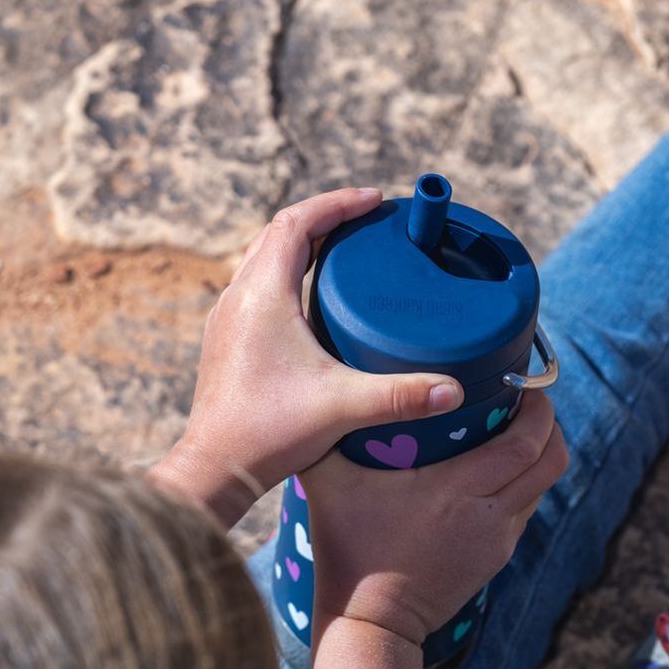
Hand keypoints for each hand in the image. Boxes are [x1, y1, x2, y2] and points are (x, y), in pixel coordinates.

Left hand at [151, 189, 462, 525]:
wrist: (214, 467)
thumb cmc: (267, 432)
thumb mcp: (343, 407)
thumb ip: (402, 396)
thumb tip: (454, 389)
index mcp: (262, 295)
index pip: (297, 223)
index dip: (337, 204)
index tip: (374, 200)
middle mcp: (239, 297)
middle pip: (279, 232)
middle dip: (324, 217)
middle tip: (367, 218)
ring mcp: (228, 318)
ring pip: (263, 257)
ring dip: (302, 243)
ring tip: (345, 246)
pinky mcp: (227, 339)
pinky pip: (257, 285)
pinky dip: (287, 271)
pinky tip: (312, 295)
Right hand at [303, 392, 567, 647]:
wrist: (371, 622)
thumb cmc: (348, 549)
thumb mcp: (327, 483)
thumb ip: (326, 430)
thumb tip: (320, 389)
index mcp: (457, 490)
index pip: (526, 444)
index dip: (538, 410)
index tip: (525, 384)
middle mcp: (489, 514)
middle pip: (551, 462)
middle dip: (549, 426)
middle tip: (528, 401)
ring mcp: (498, 540)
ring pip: (543, 487)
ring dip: (539, 455)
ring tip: (514, 430)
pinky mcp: (495, 559)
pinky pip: (525, 510)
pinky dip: (523, 484)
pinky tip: (496, 472)